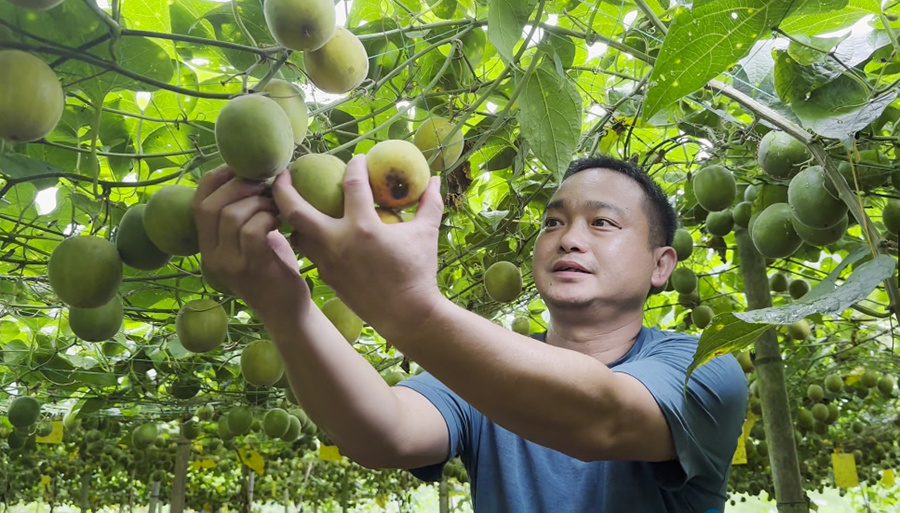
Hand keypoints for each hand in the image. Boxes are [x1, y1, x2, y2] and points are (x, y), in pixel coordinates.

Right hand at [192, 166, 309, 318]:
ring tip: (275, 206)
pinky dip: (268, 218)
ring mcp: (229, 263)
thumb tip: (250, 176)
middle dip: (240, 187)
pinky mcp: (251, 268)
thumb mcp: (250, 241)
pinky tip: (280, 221)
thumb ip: (242, 216)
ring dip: (259, 203)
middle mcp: (212, 255)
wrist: (287, 311)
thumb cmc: (273, 269)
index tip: (236, 167)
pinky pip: (253, 230)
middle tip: (264, 186)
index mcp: (207, 246)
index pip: (197, 203)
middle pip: (211, 206)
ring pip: (233, 215)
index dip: (214, 180)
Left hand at [272, 155, 444, 340]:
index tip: (357, 159)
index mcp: (364, 227)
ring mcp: (329, 262)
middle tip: (284, 173)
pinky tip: (313, 233)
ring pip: (296, 235)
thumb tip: (437, 180)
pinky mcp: (327, 277)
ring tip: (293, 205)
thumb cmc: (418, 272)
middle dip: (283, 188)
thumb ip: (429, 203)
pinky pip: (309, 254)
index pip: (352, 185)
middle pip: (295, 210)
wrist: (407, 315)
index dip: (355, 167)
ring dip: (292, 219)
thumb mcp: (426, 234)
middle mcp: (338, 242)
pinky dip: (308, 240)